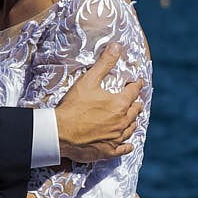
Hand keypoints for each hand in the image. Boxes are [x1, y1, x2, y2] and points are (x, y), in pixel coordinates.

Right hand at [55, 49, 142, 163]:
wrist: (60, 133)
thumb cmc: (73, 106)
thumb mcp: (89, 80)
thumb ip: (104, 63)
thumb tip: (116, 46)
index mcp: (120, 104)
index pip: (134, 92)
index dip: (136, 85)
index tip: (138, 82)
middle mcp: (122, 122)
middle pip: (135, 111)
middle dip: (136, 103)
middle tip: (135, 100)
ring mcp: (116, 138)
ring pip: (131, 128)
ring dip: (132, 121)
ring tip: (132, 118)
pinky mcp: (108, 151)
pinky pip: (124, 149)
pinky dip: (127, 145)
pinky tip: (128, 144)